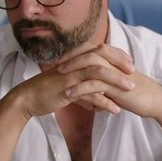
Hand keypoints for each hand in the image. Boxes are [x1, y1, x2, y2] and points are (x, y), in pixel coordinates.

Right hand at [7, 43, 135, 117]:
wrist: (28, 99)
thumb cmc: (46, 92)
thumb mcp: (66, 87)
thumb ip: (82, 92)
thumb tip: (94, 103)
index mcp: (74, 60)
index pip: (99, 50)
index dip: (116, 55)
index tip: (129, 63)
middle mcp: (73, 64)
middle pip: (101, 56)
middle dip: (120, 64)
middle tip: (134, 72)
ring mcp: (70, 75)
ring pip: (98, 73)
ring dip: (116, 81)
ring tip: (130, 90)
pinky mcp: (67, 88)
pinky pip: (89, 93)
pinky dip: (103, 101)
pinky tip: (114, 110)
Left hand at [56, 43, 161, 119]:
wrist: (156, 102)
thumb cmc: (138, 94)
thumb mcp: (119, 85)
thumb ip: (106, 83)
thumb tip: (93, 89)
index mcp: (115, 60)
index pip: (92, 50)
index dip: (77, 52)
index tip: (62, 58)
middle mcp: (115, 63)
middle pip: (89, 53)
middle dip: (71, 58)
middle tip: (56, 64)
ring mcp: (115, 73)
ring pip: (90, 66)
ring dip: (73, 70)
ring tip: (58, 77)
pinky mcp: (116, 86)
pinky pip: (94, 85)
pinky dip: (80, 89)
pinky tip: (69, 95)